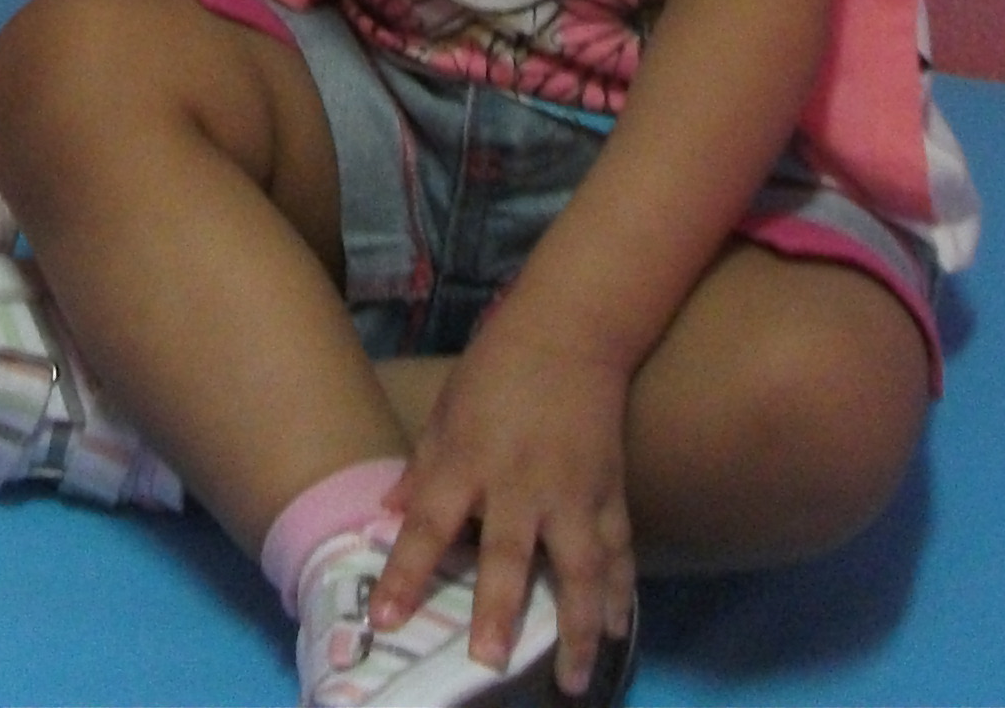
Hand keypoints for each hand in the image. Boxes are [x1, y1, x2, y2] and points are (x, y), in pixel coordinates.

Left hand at [373, 318, 636, 697]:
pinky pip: (618, 551)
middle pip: (507, 554)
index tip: (383, 619)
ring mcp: (573, 491)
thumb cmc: (496, 370)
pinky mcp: (611, 491)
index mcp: (467, 459)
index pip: (428, 524)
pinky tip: (618, 631)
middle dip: (497, 610)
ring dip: (579, 626)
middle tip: (488, 661)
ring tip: (575, 679)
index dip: (405, 573)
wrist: (571, 331)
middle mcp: (520, 482)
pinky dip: (620, 593)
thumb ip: (422, 468)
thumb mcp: (446, 411)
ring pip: (580, 567)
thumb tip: (389, 515)